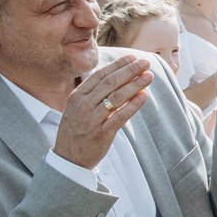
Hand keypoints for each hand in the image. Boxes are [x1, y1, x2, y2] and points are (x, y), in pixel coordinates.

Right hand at [53, 53, 153, 168]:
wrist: (68, 158)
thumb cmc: (76, 130)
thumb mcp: (76, 108)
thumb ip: (92, 93)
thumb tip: (114, 76)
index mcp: (77, 97)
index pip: (100, 76)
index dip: (117, 65)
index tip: (132, 58)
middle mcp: (83, 106)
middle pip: (110, 83)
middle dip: (129, 71)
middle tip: (146, 63)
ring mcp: (92, 120)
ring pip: (116, 97)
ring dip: (135, 85)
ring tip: (148, 76)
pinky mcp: (102, 133)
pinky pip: (120, 116)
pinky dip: (133, 105)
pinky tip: (144, 96)